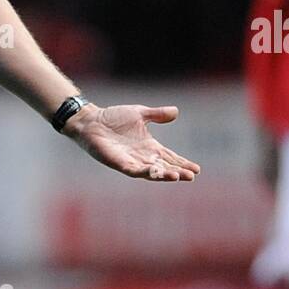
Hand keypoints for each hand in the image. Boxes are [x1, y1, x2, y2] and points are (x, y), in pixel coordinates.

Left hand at [63, 103, 199, 180]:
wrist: (92, 120)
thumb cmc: (113, 117)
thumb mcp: (140, 114)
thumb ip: (157, 115)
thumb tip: (176, 111)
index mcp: (150, 146)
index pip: (170, 157)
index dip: (182, 163)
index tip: (196, 169)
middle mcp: (142, 156)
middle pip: (164, 167)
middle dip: (178, 172)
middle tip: (191, 176)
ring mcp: (131, 161)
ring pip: (151, 172)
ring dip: (164, 175)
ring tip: (177, 176)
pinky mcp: (118, 162)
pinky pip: (133, 170)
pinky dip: (144, 172)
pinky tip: (154, 172)